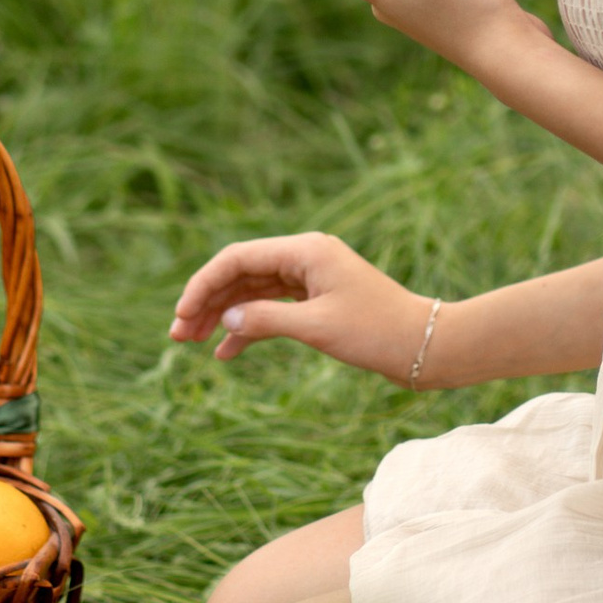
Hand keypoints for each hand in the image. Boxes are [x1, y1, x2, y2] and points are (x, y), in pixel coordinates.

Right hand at [169, 230, 438, 380]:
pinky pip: (272, 308)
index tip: (180, 314)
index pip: (238, 258)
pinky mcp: (317, 300)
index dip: (203, 284)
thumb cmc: (377, 331)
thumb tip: (224, 319)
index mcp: (305, 250)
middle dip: (207, 302)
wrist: (425, 345)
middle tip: (177, 335)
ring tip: (192, 344)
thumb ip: (267, 320)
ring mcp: (310, 278)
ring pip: (252, 292)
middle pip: (241, 273)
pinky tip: (226, 351)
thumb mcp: (318, 327)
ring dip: (222, 315)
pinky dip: (249, 326)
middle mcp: (305, 257)